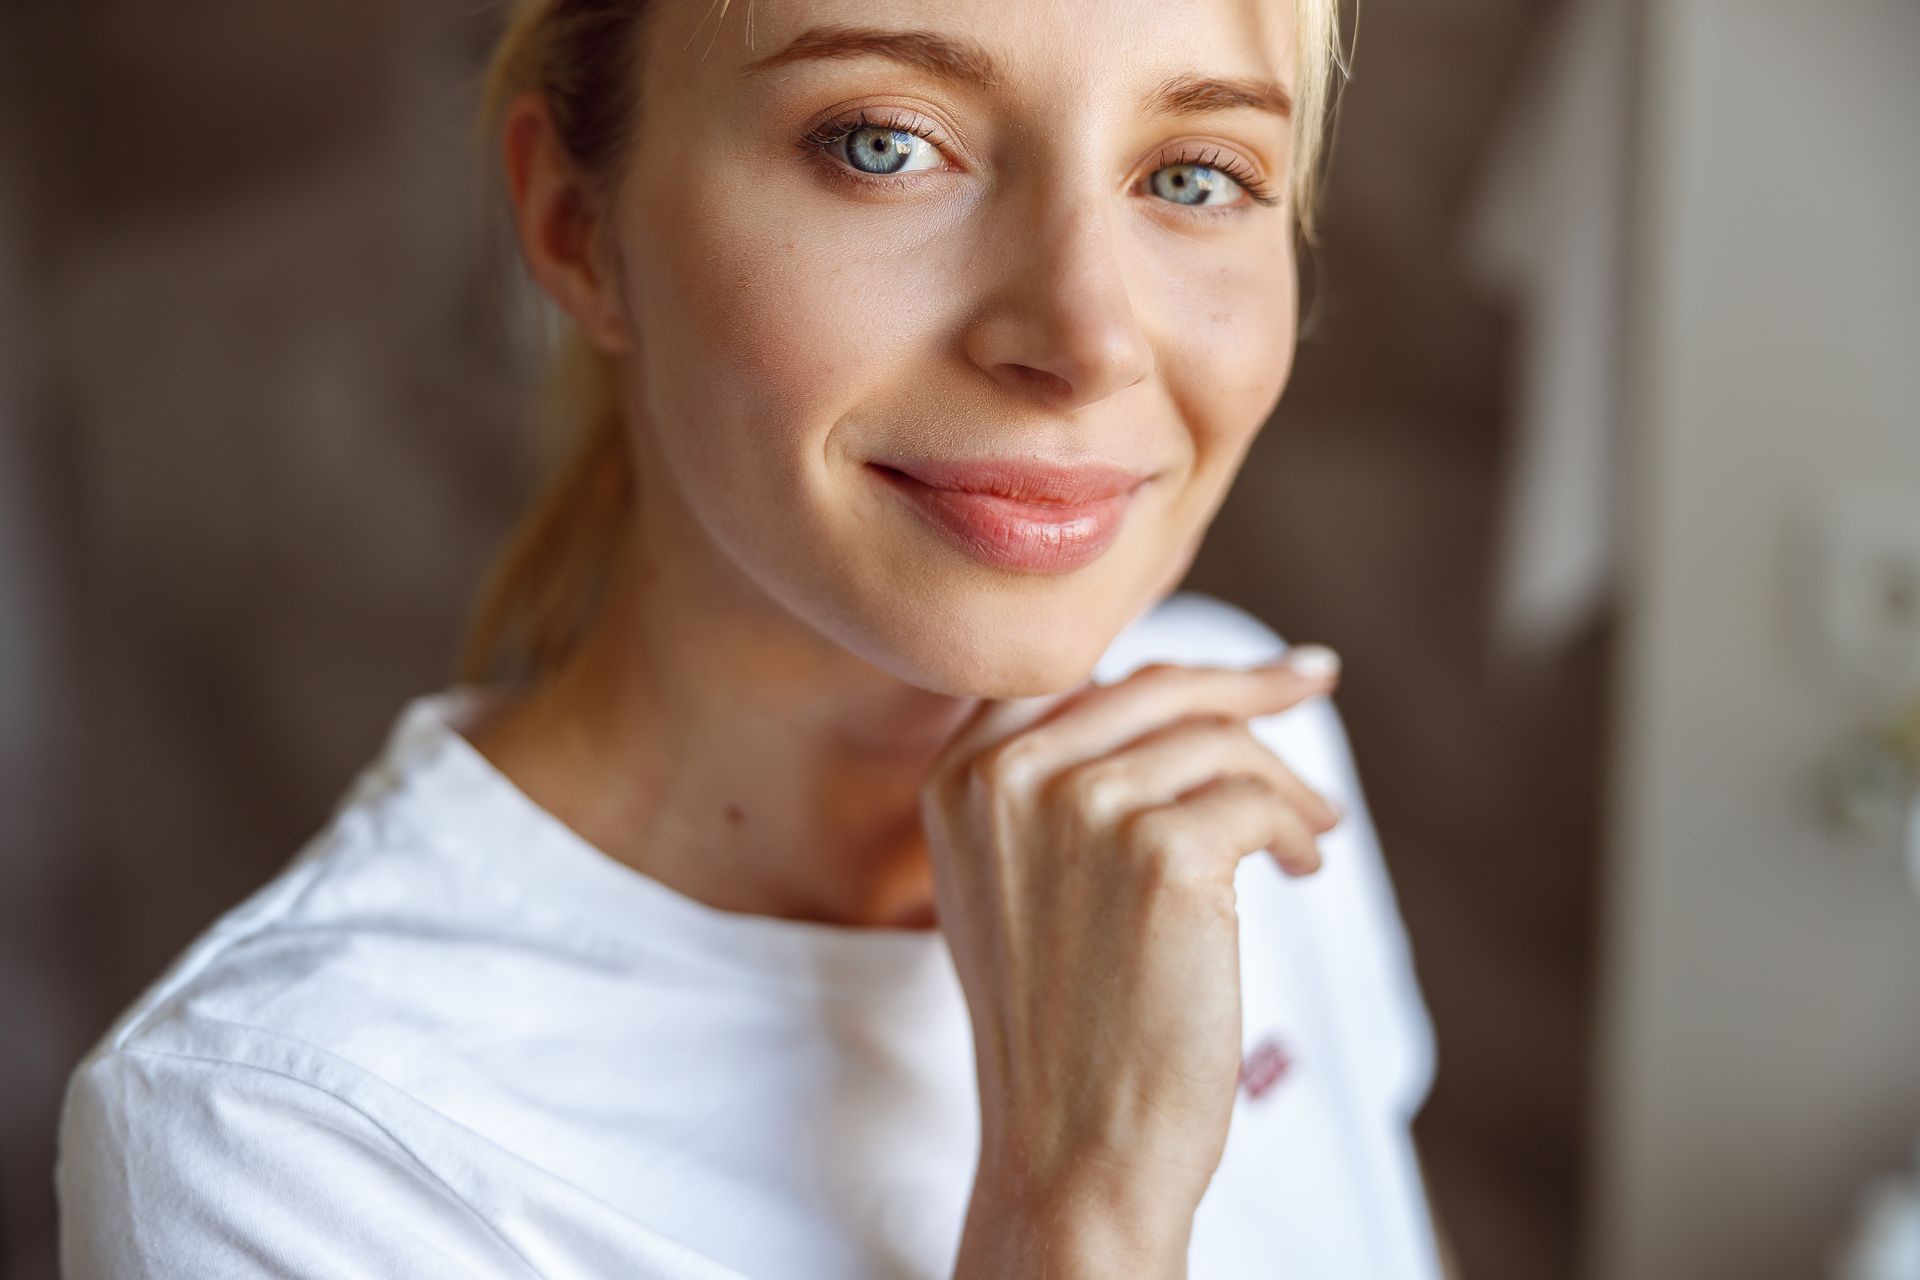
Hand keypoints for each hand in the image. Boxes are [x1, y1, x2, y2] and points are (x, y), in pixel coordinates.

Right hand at [926, 649, 1343, 1272]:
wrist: (1072, 1146)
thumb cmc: (1059, 1028)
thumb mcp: (1012, 886)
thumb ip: (1052, 789)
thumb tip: (1171, 703)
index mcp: (959, 779)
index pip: (1078, 679)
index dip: (1172, 668)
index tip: (1247, 668)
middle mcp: (1007, 778)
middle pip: (1157, 688)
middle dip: (1250, 684)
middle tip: (1314, 680)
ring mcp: (1081, 808)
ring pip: (1218, 743)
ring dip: (1283, 781)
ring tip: (1313, 828)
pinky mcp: (1161, 852)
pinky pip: (1258, 803)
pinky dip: (1297, 830)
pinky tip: (1304, 868)